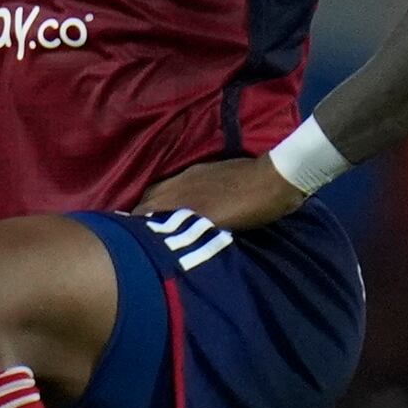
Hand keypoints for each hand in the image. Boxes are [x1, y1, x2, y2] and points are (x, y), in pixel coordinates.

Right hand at [143, 153, 302, 235]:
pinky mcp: (210, 170)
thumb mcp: (216, 224)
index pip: (143, 208)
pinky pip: (181, 184)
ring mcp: (195, 173)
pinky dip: (175, 196)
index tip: (130, 236)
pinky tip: (186, 205)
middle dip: (142, 212)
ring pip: (165, 189)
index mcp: (178, 194)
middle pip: (150, 196)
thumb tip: (161, 237)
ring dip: (158, 203)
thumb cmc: (249, 207)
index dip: (135, 222)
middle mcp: (180, 181)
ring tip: (160, 219)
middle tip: (142, 230)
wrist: (277, 179)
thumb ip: (187, 228)